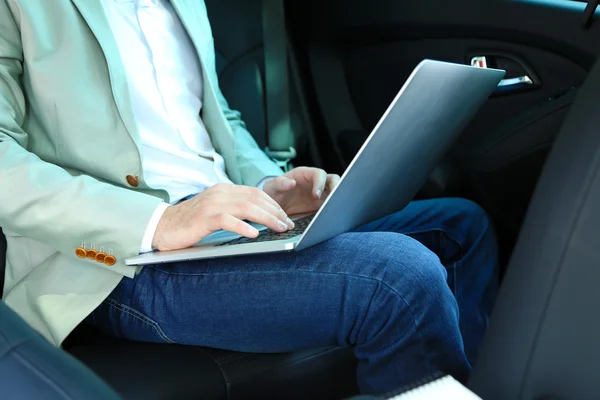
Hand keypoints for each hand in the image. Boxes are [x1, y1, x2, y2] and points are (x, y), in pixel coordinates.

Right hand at [152, 184, 294, 250]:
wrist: (161, 227)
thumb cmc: (190, 223)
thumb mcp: (215, 212)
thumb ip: (234, 211)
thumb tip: (259, 221)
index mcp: (224, 190)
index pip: (256, 192)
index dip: (274, 204)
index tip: (286, 217)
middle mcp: (220, 193)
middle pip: (256, 198)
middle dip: (276, 212)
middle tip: (289, 224)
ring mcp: (212, 204)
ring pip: (247, 207)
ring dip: (267, 218)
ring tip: (280, 228)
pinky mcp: (204, 218)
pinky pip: (228, 220)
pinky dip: (243, 227)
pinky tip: (255, 234)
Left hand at [263, 167, 340, 215]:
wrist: (274, 204)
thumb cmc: (273, 191)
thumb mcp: (272, 187)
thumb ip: (280, 183)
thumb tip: (291, 182)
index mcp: (305, 174)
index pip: (319, 174)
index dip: (320, 183)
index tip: (316, 195)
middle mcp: (315, 182)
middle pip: (333, 180)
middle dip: (336, 189)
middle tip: (333, 201)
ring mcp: (320, 193)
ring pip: (335, 192)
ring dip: (337, 199)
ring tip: (334, 209)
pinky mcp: (320, 205)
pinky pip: (330, 205)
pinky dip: (332, 210)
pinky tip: (330, 217)